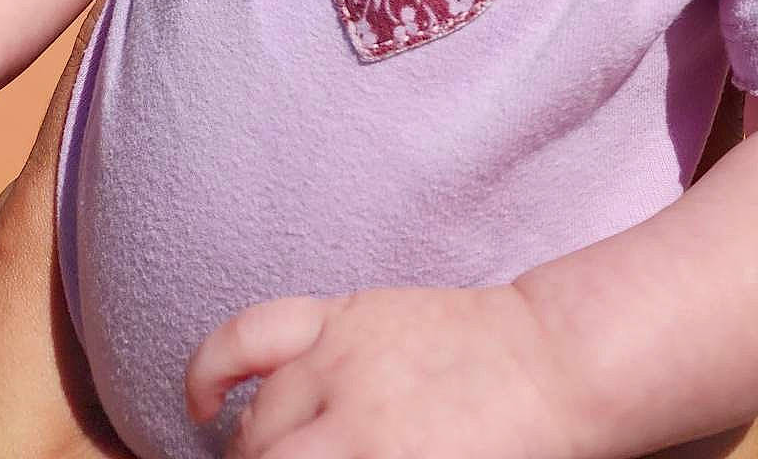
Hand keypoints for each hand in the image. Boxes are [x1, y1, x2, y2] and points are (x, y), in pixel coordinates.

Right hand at [187, 283, 587, 458]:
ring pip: (255, 421)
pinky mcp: (344, 312)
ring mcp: (341, 353)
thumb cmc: (510, 449)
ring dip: (252, 452)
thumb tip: (318, 456)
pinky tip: (204, 405)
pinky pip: (253, 334)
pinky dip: (213, 369)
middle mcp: (349, 412)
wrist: (553, 367)